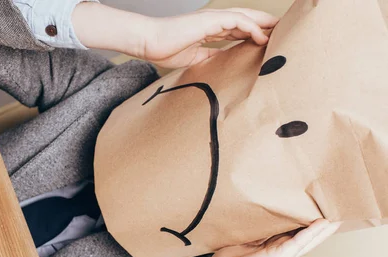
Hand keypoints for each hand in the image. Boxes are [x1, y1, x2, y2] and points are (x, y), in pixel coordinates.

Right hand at [140, 9, 278, 68]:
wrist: (150, 42)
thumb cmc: (164, 49)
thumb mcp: (194, 57)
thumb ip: (210, 56)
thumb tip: (223, 62)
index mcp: (209, 29)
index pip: (238, 28)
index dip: (254, 32)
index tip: (268, 41)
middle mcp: (214, 21)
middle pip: (247, 19)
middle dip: (265, 25)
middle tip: (283, 33)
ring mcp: (213, 18)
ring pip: (247, 17)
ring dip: (265, 24)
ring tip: (281, 32)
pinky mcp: (211, 20)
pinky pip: (239, 21)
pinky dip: (253, 28)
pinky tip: (263, 37)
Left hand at [190, 219, 340, 256]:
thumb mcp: (241, 241)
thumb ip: (251, 231)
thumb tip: (250, 214)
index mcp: (272, 246)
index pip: (291, 230)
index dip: (303, 219)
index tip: (313, 205)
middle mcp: (281, 250)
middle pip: (306, 234)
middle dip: (320, 222)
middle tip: (334, 206)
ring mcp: (283, 253)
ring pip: (309, 237)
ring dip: (324, 226)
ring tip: (338, 212)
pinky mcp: (281, 255)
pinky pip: (301, 240)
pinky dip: (314, 232)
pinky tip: (326, 222)